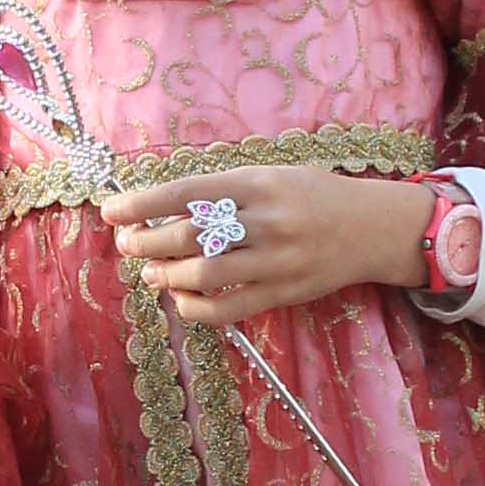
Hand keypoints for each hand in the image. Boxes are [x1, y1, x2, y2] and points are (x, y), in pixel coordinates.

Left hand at [102, 161, 432, 318]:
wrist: (372, 227)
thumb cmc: (314, 196)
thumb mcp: (272, 176)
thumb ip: (225, 191)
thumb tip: (163, 209)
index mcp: (260, 184)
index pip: (187, 193)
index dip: (142, 203)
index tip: (112, 211)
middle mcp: (267, 222)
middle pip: (190, 235)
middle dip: (147, 241)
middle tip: (128, 243)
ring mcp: (276, 261)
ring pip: (204, 275)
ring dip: (166, 275)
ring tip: (151, 273)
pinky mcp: (284, 293)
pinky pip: (228, 309)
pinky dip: (195, 308)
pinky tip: (181, 299)